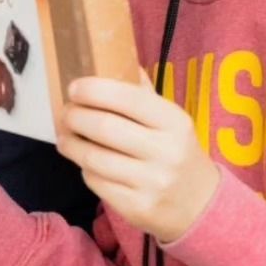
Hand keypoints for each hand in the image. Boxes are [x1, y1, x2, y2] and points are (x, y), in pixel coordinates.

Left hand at [58, 75, 219, 244]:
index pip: (128, 97)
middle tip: (65, 112)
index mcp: (174, 122)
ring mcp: (152, 183)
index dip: (94, 90)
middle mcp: (166, 152)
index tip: (74, 88)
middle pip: (104, 127)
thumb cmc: (176, 151)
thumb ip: (142, 92)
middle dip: (75, 116)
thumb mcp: (169, 120)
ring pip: (95, 158)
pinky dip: (85, 169)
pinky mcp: (138, 208)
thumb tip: (110, 57)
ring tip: (64, 136)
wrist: (200, 205)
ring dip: (71, 144)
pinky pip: (97, 183)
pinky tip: (85, 161)